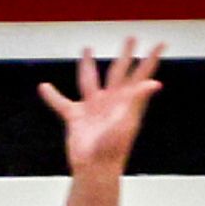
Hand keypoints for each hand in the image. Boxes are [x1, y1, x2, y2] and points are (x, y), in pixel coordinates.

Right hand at [42, 39, 163, 176]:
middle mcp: (111, 100)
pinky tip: (44, 87)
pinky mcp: (76, 117)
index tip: (160, 43)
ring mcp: (93, 108)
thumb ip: (137, 99)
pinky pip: (61, 103)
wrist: (94, 167)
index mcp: (126, 100)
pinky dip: (52, 96)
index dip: (151, 58)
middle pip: (119, 70)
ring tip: (86, 49)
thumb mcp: (127, 121)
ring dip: (88, 64)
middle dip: (125, 55)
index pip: (141, 74)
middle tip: (131, 38)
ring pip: (90, 79)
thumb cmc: (113, 147)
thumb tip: (154, 83)